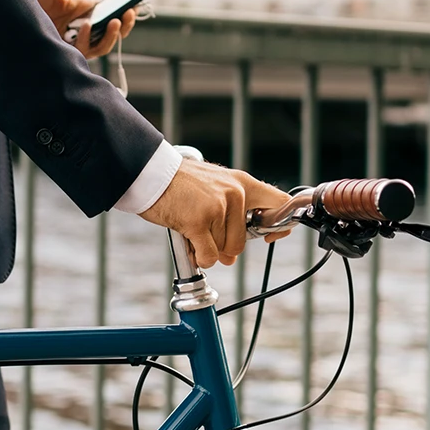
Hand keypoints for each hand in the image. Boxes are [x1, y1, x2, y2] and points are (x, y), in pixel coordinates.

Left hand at [27, 0, 136, 58]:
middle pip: (112, 35)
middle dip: (124, 28)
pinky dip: (86, 41)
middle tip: (126, 16)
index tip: (134, 7)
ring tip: (112, 21)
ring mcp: (73, 42)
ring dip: (110, 37)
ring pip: (100, 48)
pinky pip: (81, 53)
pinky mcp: (62, 52)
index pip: (113, 15)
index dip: (126, 14)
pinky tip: (85, 26)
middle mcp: (83, 29)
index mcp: (87, 11)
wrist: (8, 8)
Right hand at [139, 159, 290, 267]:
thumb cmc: (178, 184)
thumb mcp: (213, 187)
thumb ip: (230, 215)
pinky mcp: (199, 221)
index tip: (270, 235)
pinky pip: (208, 256)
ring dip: (207, 249)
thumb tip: (232, 255)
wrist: (150, 172)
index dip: (280, 225)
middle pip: (242, 242)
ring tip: (191, 229)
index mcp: (242, 183)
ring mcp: (217, 207)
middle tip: (205, 234)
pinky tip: (190, 245)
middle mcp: (235, 194)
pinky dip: (199, 257)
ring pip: (224, 250)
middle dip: (224, 246)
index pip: (280, 204)